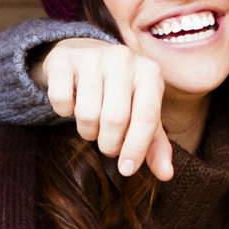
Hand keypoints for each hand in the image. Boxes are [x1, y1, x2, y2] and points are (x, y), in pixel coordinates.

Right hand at [36, 39, 175, 181]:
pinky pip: (61, 100)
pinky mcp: (64, 59)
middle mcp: (123, 59)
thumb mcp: (142, 113)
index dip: (136, 148)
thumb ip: (155, 144)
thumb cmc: (120, 92)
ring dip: (86, 131)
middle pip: (115, 118)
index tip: (126, 170)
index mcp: (149, 72)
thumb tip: (167, 174)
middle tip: (107, 145)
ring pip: (87, 113)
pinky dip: (63, 112)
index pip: (146, 117)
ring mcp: (92, 56)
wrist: (86, 54)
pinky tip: (72, 104)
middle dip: (109, 143)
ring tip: (91, 124)